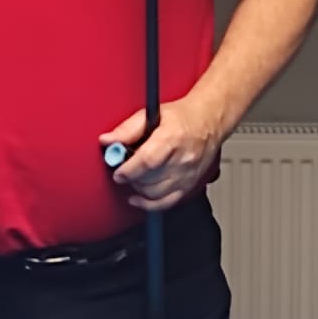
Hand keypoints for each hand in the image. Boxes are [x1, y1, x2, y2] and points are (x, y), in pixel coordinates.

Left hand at [100, 96, 226, 212]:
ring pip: (156, 194)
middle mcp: (182, 159)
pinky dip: (149, 204)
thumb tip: (108, 140)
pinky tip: (138, 198)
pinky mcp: (190, 185)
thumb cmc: (182, 117)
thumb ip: (127, 129)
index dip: (128, 170)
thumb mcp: (152, 114)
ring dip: (139, 189)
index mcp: (172, 138)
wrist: (209, 121)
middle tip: (123, 170)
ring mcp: (187, 175)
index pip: (148, 161)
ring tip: (133, 178)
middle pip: (150, 180)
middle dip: (131, 178)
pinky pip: (167, 203)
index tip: (118, 171)